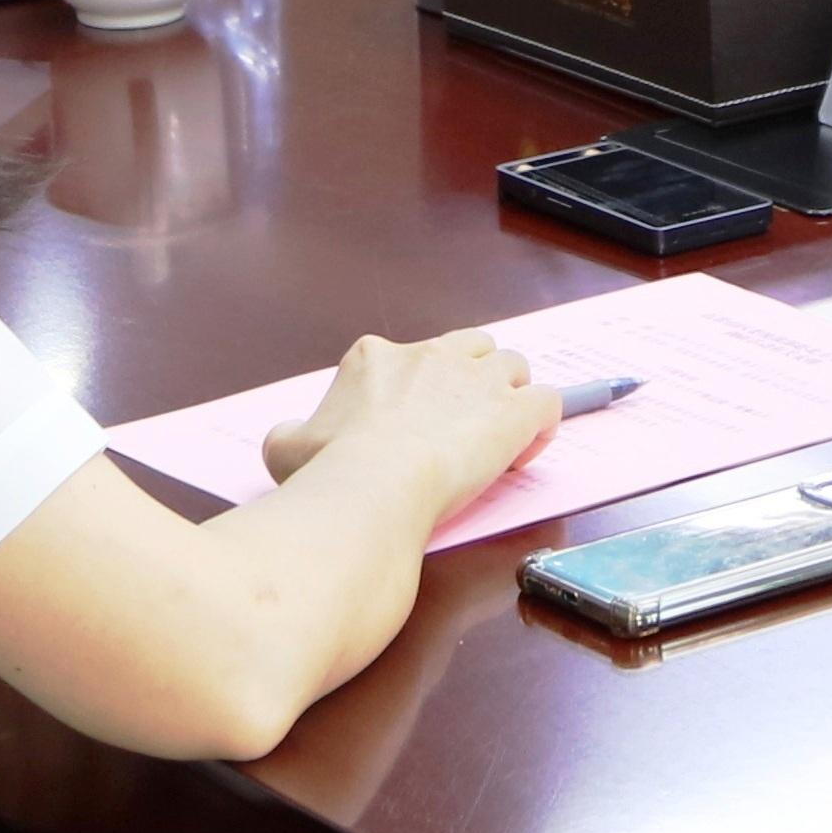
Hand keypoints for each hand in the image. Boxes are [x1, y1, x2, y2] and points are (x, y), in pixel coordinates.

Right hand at [284, 328, 560, 513]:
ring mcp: (477, 380)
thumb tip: (289, 435)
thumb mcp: (285, 447)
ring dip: (509, 396)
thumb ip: (288, 434)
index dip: (419, 391)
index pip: (411, 357)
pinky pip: (546, 403)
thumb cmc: (330, 469)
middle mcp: (431, 355)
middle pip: (469, 348)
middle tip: (462, 424)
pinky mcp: (512, 412)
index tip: (414, 427)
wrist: (373, 484)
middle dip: (472, 379)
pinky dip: (542, 425)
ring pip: (512, 366)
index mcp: (376, 357)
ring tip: (497, 437)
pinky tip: (525, 451)